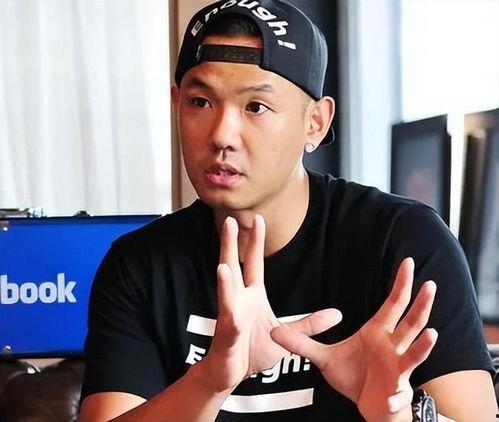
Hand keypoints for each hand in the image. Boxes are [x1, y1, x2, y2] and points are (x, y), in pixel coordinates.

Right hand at [201, 215, 339, 392]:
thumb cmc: (253, 350)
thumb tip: (337, 314)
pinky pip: (229, 319)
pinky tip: (227, 300)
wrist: (232, 373)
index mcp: (251, 295)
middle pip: (234, 266)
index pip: (253, 262)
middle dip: (231, 244)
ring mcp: (231, 315)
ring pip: (227, 291)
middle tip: (229, 221)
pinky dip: (228, 308)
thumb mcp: (286, 335)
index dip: (255, 241)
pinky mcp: (228, 334)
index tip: (258, 219)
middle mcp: (238, 299)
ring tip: (224, 261)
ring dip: (225, 276)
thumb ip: (309, 324)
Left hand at [271, 258, 437, 420]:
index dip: (400, 284)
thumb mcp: (323, 358)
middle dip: (421, 303)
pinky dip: (398, 396)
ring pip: (415, 354)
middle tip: (430, 284)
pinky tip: (395, 396)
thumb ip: (301, 343)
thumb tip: (274, 332)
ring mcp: (397, 369)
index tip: (407, 263)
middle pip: (410, 322)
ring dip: (424, 345)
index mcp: (378, 332)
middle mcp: (392, 346)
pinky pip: (398, 393)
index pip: (392, 304)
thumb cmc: (353, 377)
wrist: (367, 405)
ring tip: (432, 334)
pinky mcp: (395, 392)